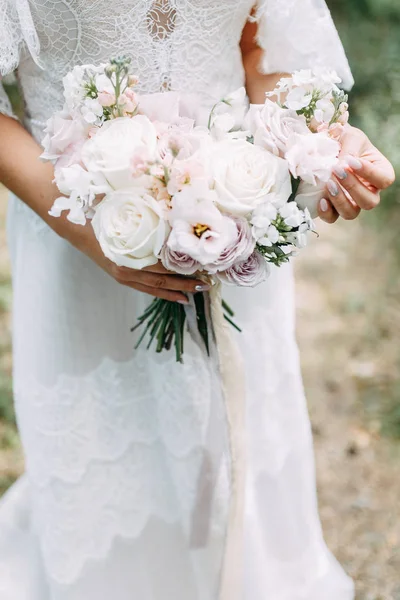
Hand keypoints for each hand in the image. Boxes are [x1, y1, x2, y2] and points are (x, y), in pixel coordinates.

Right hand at [64, 220, 207, 303]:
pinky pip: (147, 289)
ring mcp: (124, 276)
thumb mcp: (124, 213)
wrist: (78, 228)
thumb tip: (173, 208)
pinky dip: (163, 293)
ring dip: (176, 292)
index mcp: (128, 256)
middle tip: (206, 285)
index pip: (161, 266)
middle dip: (185, 284)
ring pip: (155, 288)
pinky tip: (177, 296)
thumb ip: (147, 216)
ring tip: (195, 294)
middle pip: (162, 280)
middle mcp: (127, 270)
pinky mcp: (123, 278)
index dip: (181, 268)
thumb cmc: (103, 217)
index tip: (201, 266)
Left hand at [317, 125, 395, 222]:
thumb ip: (350, 149)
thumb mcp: (351, 137)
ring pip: (351, 213)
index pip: (384, 180)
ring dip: (340, 200)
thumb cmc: (346, 140)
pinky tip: (321, 200)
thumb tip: (340, 166)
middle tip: (337, 170)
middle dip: (353, 187)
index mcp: (380, 173)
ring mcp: (352, 202)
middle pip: (369, 201)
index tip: (352, 161)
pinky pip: (332, 218)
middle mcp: (369, 191)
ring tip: (329, 183)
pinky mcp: (333, 207)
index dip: (369, 174)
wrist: (327, 145)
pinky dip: (326, 212)